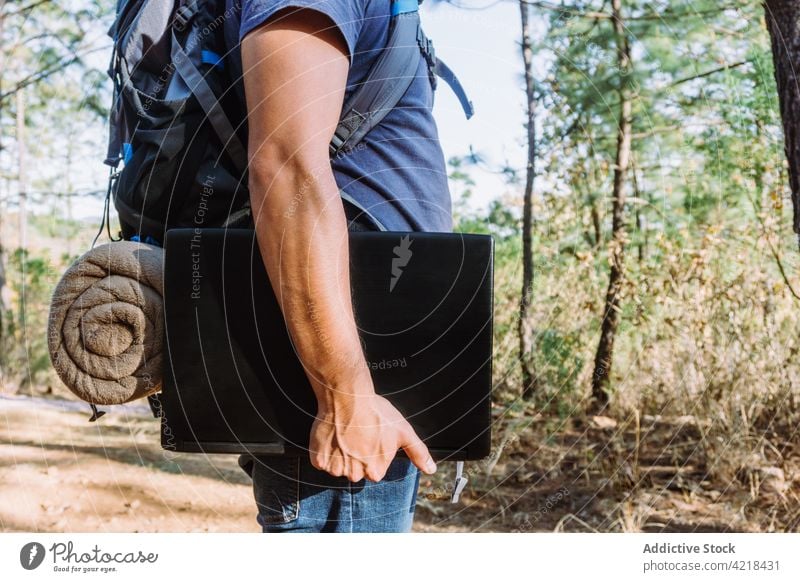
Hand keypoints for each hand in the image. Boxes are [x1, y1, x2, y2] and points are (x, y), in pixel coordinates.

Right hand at [309, 392, 437, 481]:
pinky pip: (320, 461)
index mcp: (376, 471)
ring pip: (337, 468)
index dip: (372, 454)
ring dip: (339, 455)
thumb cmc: (376, 413)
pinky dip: (323, 452)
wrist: (347, 397)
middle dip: (355, 457)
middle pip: (355, 471)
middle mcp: (355, 473)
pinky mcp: (318, 459)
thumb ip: (418, 453)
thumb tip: (431, 469)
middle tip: (357, 435)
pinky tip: (332, 436)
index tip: (370, 439)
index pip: (374, 471)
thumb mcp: (404, 431)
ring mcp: (336, 467)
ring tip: (345, 434)